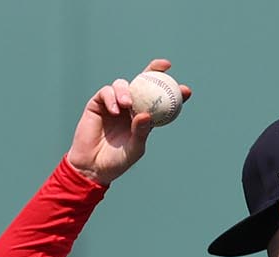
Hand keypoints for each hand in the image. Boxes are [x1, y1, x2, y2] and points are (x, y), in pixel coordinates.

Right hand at [66, 58, 188, 187]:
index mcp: (144, 117)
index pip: (160, 100)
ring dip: (126, 91)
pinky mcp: (98, 103)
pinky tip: (115, 109)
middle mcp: (130, 107)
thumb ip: (141, 132)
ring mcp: (114, 103)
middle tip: (163, 67)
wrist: (92, 166)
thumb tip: (147, 115)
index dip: (173, 91)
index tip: (186, 90)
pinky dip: (111, 98)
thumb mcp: (134, 149)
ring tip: (127, 104)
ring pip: (123, 85)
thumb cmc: (117, 161)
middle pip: (143, 82)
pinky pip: (106, 92)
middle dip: (154, 70)